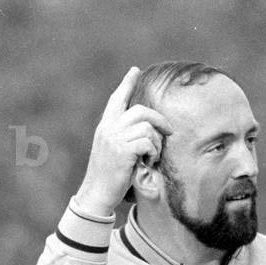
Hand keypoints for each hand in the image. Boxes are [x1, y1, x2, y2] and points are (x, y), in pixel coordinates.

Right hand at [75, 67, 172, 215]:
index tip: (134, 70)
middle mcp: (108, 128)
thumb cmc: (108, 176)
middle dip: (159, 120)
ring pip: (147, 127)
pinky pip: (148, 142)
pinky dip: (154, 153)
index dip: (126, 84)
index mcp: (105, 126)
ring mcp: (114, 138)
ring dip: (156, 143)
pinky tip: (148, 162)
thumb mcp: (112, 150)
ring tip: (152, 157)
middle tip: (169, 132)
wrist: (96, 194)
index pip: (117, 99)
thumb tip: (147, 129)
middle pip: (141, 111)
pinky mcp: (122, 150)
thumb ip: (123, 136)